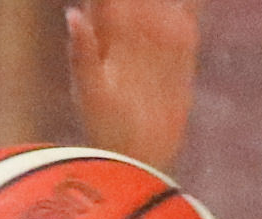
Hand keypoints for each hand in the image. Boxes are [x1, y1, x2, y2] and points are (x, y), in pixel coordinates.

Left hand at [67, 0, 198, 175]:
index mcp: (103, 34)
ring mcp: (155, 39)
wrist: (137, 160)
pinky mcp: (179, 51)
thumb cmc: (105, 132)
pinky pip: (188, 16)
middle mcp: (129, 31)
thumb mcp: (90, 92)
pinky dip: (190, 3)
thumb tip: (72, 12)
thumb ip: (82, 53)